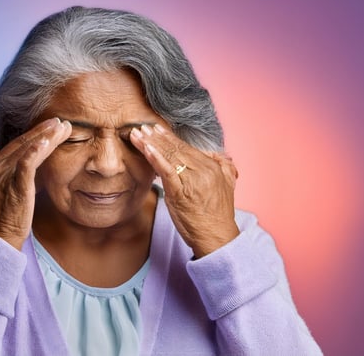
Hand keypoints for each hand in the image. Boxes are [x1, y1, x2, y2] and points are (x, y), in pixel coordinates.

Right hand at [0, 117, 71, 249]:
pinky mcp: (14, 184)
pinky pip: (26, 163)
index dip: (34, 134)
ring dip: (47, 137)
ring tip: (62, 128)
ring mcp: (3, 174)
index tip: (51, 126)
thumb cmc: (2, 214)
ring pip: (28, 149)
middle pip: (24, 143)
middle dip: (44, 131)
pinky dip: (36, 151)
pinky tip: (47, 141)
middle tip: (62, 122)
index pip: (17, 144)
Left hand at [130, 124, 238, 257]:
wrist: (217, 237)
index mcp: (212, 167)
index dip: (169, 138)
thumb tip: (218, 154)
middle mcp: (203, 170)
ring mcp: (192, 180)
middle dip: (156, 137)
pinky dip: (156, 158)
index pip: (186, 147)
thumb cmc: (217, 216)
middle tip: (141, 127)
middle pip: (176, 149)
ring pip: (169, 156)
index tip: (156, 129)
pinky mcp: (181, 192)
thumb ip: (223, 166)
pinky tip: (146, 149)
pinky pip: (167, 170)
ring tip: (137, 135)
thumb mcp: (226, 186)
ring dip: (151, 144)